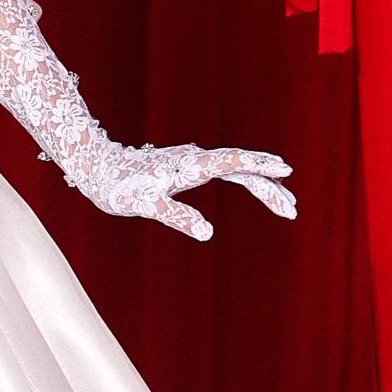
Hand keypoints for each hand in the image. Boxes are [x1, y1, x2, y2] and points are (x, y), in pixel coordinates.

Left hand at [85, 141, 295, 243]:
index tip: (285, 170)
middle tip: (292, 209)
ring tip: (285, 203)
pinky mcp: (188, 166)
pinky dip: (245, 178)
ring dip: (261, 184)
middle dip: (269, 185)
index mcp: (190, 165)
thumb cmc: (121, 188)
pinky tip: (256, 185)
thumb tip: (208, 233)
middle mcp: (195, 159)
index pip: (233, 163)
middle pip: (241, 168)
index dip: (259, 166)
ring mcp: (193, 161)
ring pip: (236, 169)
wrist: (100, 170)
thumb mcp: (148, 206)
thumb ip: (177, 217)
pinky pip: (225, 170)